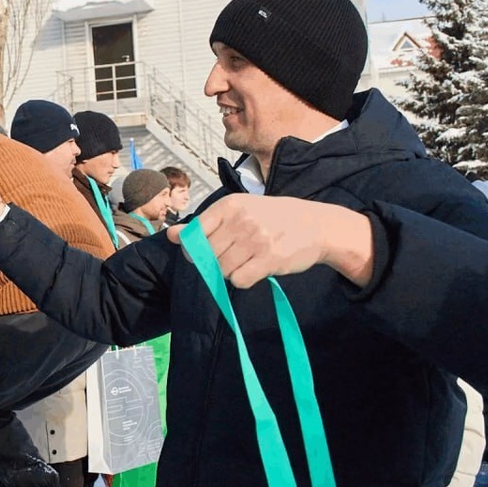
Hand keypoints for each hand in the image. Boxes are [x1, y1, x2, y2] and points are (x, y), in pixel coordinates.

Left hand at [166, 194, 372, 288]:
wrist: (316, 226)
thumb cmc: (271, 219)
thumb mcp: (237, 212)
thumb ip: (203, 225)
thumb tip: (170, 235)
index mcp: (229, 206)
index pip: (195, 234)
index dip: (196, 249)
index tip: (206, 251)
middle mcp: (240, 220)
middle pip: (206, 255)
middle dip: (214, 262)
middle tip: (234, 255)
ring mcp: (255, 240)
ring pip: (221, 270)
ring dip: (230, 271)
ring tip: (247, 260)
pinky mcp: (269, 259)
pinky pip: (239, 280)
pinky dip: (244, 280)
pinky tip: (256, 269)